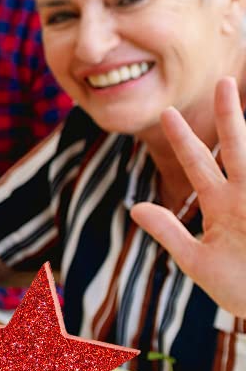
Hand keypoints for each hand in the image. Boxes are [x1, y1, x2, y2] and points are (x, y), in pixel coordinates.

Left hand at [131, 77, 245, 316]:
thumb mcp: (198, 262)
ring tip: (241, 92)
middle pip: (236, 146)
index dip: (182, 139)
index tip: (166, 112)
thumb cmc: (241, 290)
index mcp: (221, 205)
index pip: (198, 164)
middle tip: (222, 80)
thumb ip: (169, 233)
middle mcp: (245, 195)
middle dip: (230, 114)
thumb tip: (136, 208)